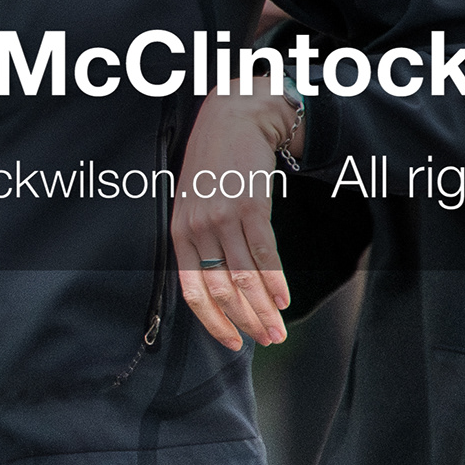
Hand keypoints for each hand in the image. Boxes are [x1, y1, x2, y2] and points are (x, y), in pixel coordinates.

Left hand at [173, 90, 298, 351]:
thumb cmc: (215, 165)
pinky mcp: (249, 207)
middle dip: (245, 322)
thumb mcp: (193, 202)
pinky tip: (285, 301)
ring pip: (245, 278)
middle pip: (221, 291)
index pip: (193, 291)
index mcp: (179, 233)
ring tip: (278, 332)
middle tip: (267, 342)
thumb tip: (217, 281)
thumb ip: (199, 238)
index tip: (231, 343)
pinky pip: (264, 255)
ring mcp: (223, 218)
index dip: (213, 322)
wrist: (235, 120)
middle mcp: (197, 229)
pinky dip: (276, 282)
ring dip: (265, 310)